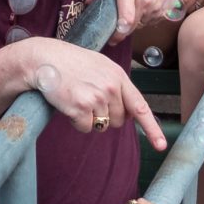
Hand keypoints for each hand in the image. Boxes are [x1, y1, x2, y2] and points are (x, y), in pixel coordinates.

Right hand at [28, 40, 163, 145]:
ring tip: (76, 97)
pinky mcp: (80, 108)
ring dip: (89, 118)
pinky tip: (68, 103)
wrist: (43, 58)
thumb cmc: (70, 62)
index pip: (140, 106)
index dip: (151, 128)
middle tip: (88, 99)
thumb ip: (115, 85)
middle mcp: (110, 87)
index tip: (160, 145)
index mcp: (118, 76)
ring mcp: (96, 98)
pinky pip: (85, 128)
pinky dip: (76, 121)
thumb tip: (128, 113)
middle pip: (118, 120)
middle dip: (106, 116)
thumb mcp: (99, 66)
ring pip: (102, 125)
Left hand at [84, 0, 187, 44]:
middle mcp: (145, 1)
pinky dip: (144, 17)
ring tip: (131, 5)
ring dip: (133, 21)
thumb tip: (89, 1)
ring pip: (140, 25)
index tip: (110, 38)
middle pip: (130, 28)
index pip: (125, 20)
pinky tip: (143, 4)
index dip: (117, 33)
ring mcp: (157, 8)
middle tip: (113, 24)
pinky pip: (151, 21)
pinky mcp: (167, 11)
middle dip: (120, 29)